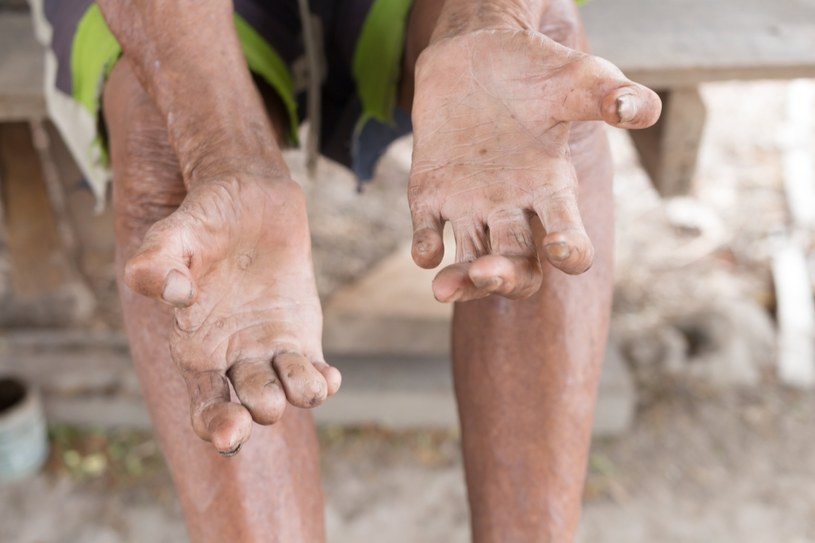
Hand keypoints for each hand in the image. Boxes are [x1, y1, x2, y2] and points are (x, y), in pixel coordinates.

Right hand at [125, 174, 340, 454]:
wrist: (251, 196)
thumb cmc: (203, 219)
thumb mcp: (172, 234)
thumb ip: (156, 261)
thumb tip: (173, 293)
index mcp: (195, 347)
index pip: (204, 404)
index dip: (215, 426)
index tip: (231, 433)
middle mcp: (233, 358)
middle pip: (248, 408)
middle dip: (260, 412)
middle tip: (268, 402)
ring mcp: (270, 348)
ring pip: (288, 392)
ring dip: (300, 396)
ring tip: (307, 384)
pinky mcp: (301, 333)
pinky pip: (313, 371)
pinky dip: (323, 381)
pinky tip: (329, 376)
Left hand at [409, 27, 660, 301]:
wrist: (474, 50)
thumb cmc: (534, 68)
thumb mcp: (577, 78)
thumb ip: (607, 96)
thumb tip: (643, 110)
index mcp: (552, 189)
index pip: (570, 239)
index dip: (571, 253)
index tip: (563, 248)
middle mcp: (513, 207)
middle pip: (518, 266)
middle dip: (507, 278)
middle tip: (489, 271)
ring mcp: (471, 205)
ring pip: (471, 262)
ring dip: (462, 282)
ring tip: (444, 287)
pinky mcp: (431, 194)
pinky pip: (429, 234)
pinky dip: (426, 248)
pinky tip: (426, 251)